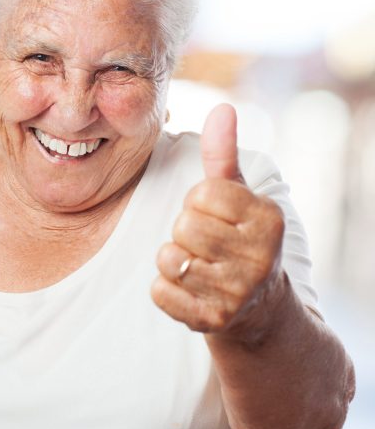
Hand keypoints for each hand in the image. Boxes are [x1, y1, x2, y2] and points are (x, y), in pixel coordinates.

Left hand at [151, 104, 286, 339]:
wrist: (258, 308)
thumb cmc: (238, 236)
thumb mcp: (236, 194)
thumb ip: (222, 153)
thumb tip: (221, 108)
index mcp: (268, 219)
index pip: (202, 193)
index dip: (198, 201)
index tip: (215, 215)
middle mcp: (260, 258)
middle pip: (183, 226)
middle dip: (184, 230)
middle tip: (205, 243)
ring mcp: (238, 293)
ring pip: (168, 258)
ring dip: (172, 259)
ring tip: (198, 264)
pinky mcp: (213, 320)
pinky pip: (159, 292)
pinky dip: (165, 290)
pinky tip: (189, 289)